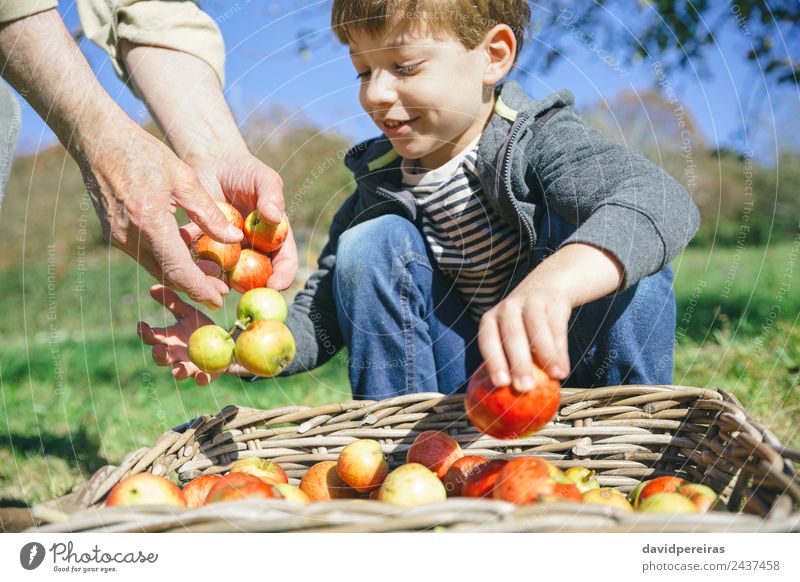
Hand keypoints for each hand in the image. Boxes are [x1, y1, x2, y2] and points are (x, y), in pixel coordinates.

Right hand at [84, 128, 242, 308]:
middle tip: (220, 292)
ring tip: (210, 276)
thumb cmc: (145, 153)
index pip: (179, 270)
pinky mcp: (115, 233)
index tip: (219, 301)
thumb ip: (209, 213)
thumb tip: (234, 240)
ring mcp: (119, 237)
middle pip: (167, 274)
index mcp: (150, 223)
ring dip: (181, 275)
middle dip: (194, 287)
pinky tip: (186, 256)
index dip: (200, 289)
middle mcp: (130, 237)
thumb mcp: (184, 179)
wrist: (98, 140)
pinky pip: (145, 255)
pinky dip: (167, 260)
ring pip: (155, 267)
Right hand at [138, 285, 249, 384]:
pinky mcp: (205, 374)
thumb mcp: (188, 313)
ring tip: (177, 371)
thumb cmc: (200, 327)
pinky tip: (201, 377)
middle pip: (162, 358)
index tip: (141, 325)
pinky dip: (201, 379)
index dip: (145, 333)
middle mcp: (175, 355)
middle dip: (159, 355)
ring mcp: (189, 366)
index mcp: (169, 340)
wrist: (224, 343)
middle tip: (158, 350)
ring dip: (178, 372)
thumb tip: (153, 287)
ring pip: (179, 372)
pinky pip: (201, 380)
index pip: (152, 338)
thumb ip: (172, 302)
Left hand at [189, 152, 298, 289]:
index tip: (274, 285)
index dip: (283, 277)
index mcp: (275, 238)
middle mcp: (255, 250)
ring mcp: (231, 252)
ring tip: (215, 280)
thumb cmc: (244, 171)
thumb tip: (274, 216)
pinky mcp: (207, 249)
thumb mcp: (263, 178)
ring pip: (229, 276)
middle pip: (259, 277)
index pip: (285, 263)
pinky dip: (198, 267)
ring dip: (223, 281)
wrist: (213, 165)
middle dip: (252, 289)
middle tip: (244, 294)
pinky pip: (203, 263)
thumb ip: (271, 195)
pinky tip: (191, 264)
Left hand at [477, 243, 624, 390]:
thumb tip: (508, 405)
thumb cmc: (523, 326)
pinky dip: (560, 348)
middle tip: (525, 388)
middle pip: (511, 334)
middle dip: (518, 362)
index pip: (487, 340)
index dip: (493, 361)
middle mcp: (507, 308)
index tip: (501, 385)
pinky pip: (556, 325)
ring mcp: (530, 301)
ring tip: (554, 378)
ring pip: (535, 327)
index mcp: (490, 320)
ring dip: (545, 354)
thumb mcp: (512, 337)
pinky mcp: (553, 300)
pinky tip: (564, 368)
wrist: (547, 287)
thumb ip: (511, 362)